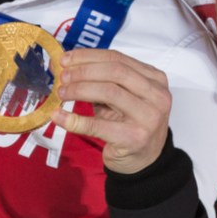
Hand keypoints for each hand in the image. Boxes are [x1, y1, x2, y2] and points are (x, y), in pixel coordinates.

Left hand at [53, 48, 170, 172]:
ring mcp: (149, 117)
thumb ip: (102, 81)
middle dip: (84, 71)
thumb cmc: (130, 124)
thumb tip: (68, 66)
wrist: (144, 161)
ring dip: (79, 89)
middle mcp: (157, 95)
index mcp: (155, 79)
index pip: (118, 58)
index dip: (88, 56)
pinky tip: (59, 116)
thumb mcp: (123, 97)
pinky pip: (98, 125)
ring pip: (109, 91)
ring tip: (62, 92)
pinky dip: (74, 120)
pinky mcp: (135, 138)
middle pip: (115, 72)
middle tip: (63, 76)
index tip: (66, 59)